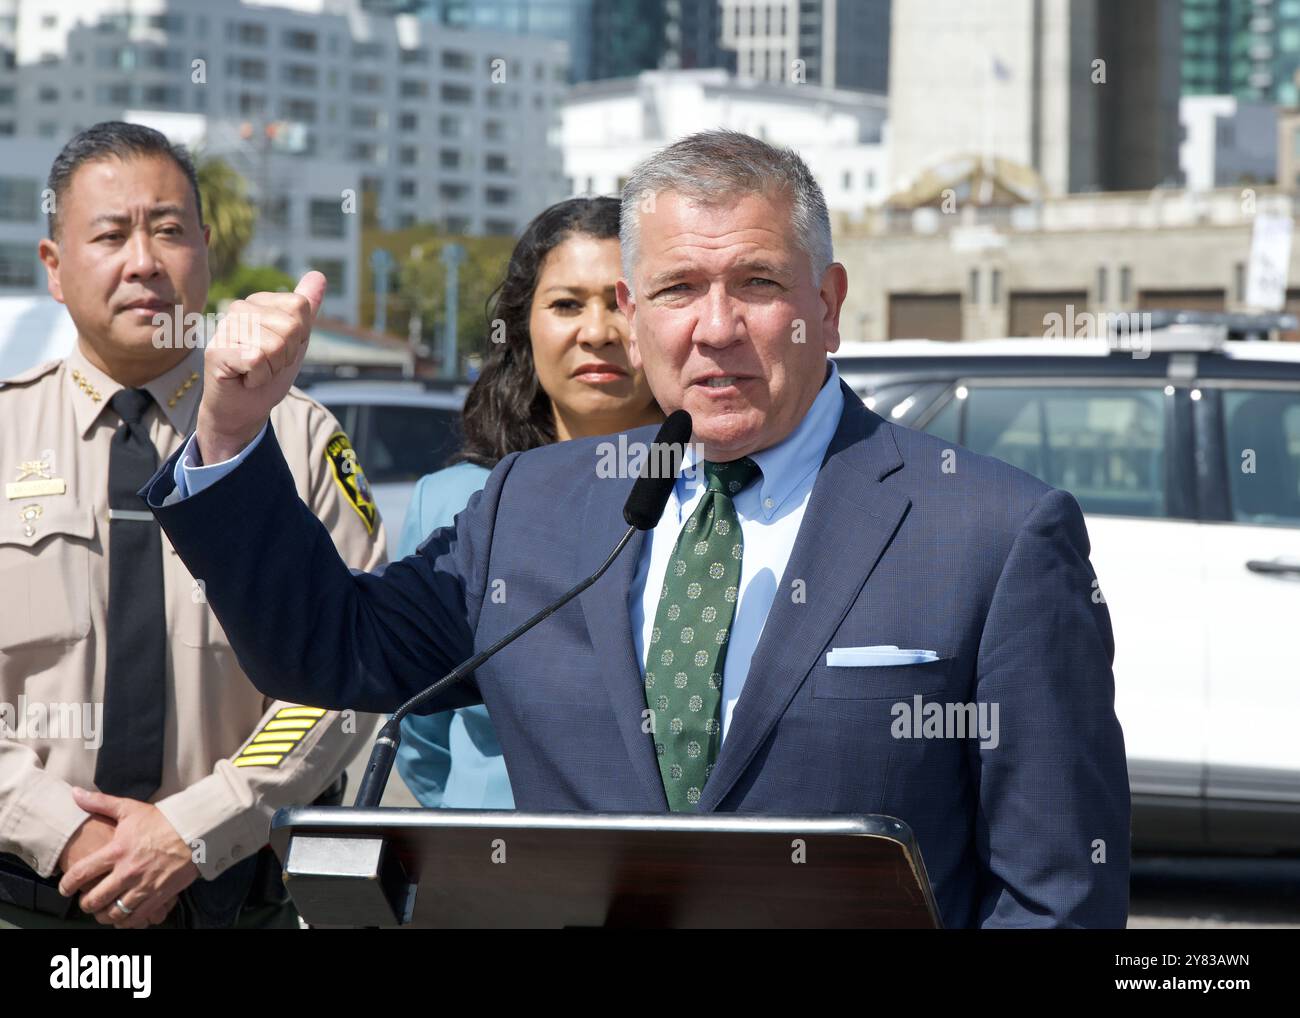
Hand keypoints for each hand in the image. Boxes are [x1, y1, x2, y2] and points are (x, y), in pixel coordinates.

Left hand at [58, 787, 200, 928]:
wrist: (197, 830)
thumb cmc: (163, 820)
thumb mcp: (131, 808)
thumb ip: (100, 803)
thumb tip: (75, 794)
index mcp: (116, 851)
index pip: (80, 874)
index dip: (67, 885)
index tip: (65, 889)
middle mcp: (127, 872)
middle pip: (94, 900)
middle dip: (85, 904)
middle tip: (86, 902)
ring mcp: (143, 886)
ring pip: (113, 913)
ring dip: (104, 915)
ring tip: (103, 911)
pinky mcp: (159, 896)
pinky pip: (136, 918)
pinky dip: (126, 921)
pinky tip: (124, 917)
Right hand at [195, 271, 325, 464]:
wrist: (244, 408)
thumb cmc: (267, 374)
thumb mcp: (295, 340)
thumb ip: (306, 309)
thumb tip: (319, 274)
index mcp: (259, 302)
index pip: (300, 307)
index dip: (299, 337)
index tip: (281, 351)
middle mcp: (239, 308)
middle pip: (290, 327)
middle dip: (286, 356)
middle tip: (267, 365)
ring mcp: (225, 327)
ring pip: (275, 345)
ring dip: (272, 368)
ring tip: (255, 371)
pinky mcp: (217, 350)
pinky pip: (258, 359)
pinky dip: (259, 377)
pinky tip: (245, 378)